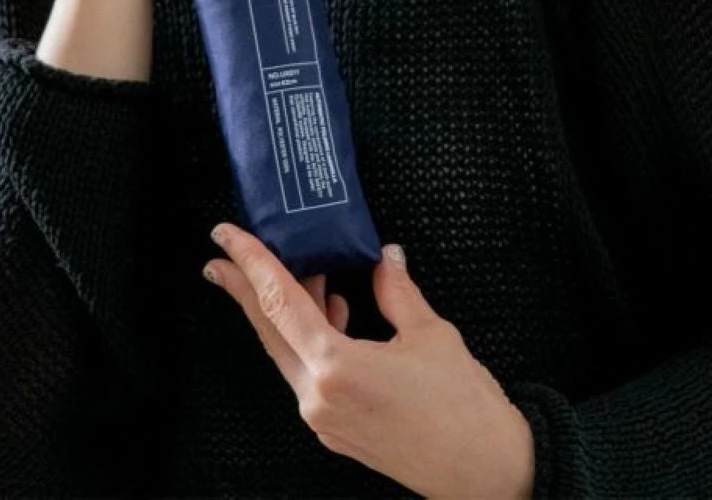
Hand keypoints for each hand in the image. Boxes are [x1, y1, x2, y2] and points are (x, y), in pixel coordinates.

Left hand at [203, 224, 535, 498]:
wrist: (488, 474)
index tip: (226, 237)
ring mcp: (325, 420)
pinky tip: (333, 313)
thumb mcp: (430, 334)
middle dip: (244, 289)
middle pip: (270, 331)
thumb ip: (397, 290)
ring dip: (286, 312)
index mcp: (336, 368)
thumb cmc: (464, 410)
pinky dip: (311, 339)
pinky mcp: (338, 432)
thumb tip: (384, 256)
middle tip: (223, 255)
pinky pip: (309, 375)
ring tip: (300, 273)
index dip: (251, 263)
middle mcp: (319, 398)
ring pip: (289, 352)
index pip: (279, 303)